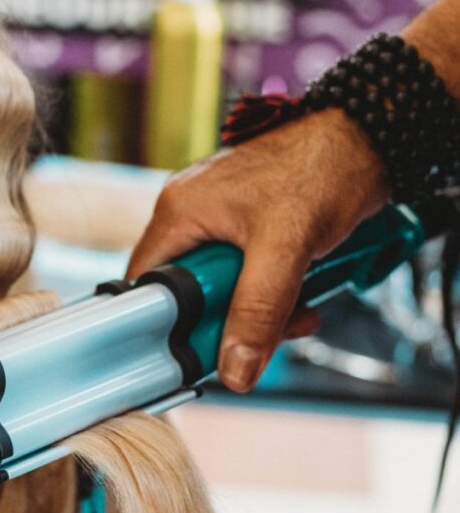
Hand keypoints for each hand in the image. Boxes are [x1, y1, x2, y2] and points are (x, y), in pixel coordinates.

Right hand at [128, 109, 389, 391]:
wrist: (365, 141)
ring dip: (260, 312)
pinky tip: (303, 297)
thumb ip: (258, 310)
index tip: (202, 351)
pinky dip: (273, 294)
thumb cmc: (321, 168)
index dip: (167, 325)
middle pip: (188, 294)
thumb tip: (235, 371)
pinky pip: (247, 275)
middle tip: (267, 331)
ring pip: (222, 289)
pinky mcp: (248, 227)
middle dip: (229, 321)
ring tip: (298, 312)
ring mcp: (219, 219)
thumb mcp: (286, 247)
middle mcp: (190, 214)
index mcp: (179, 212)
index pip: (146, 285)